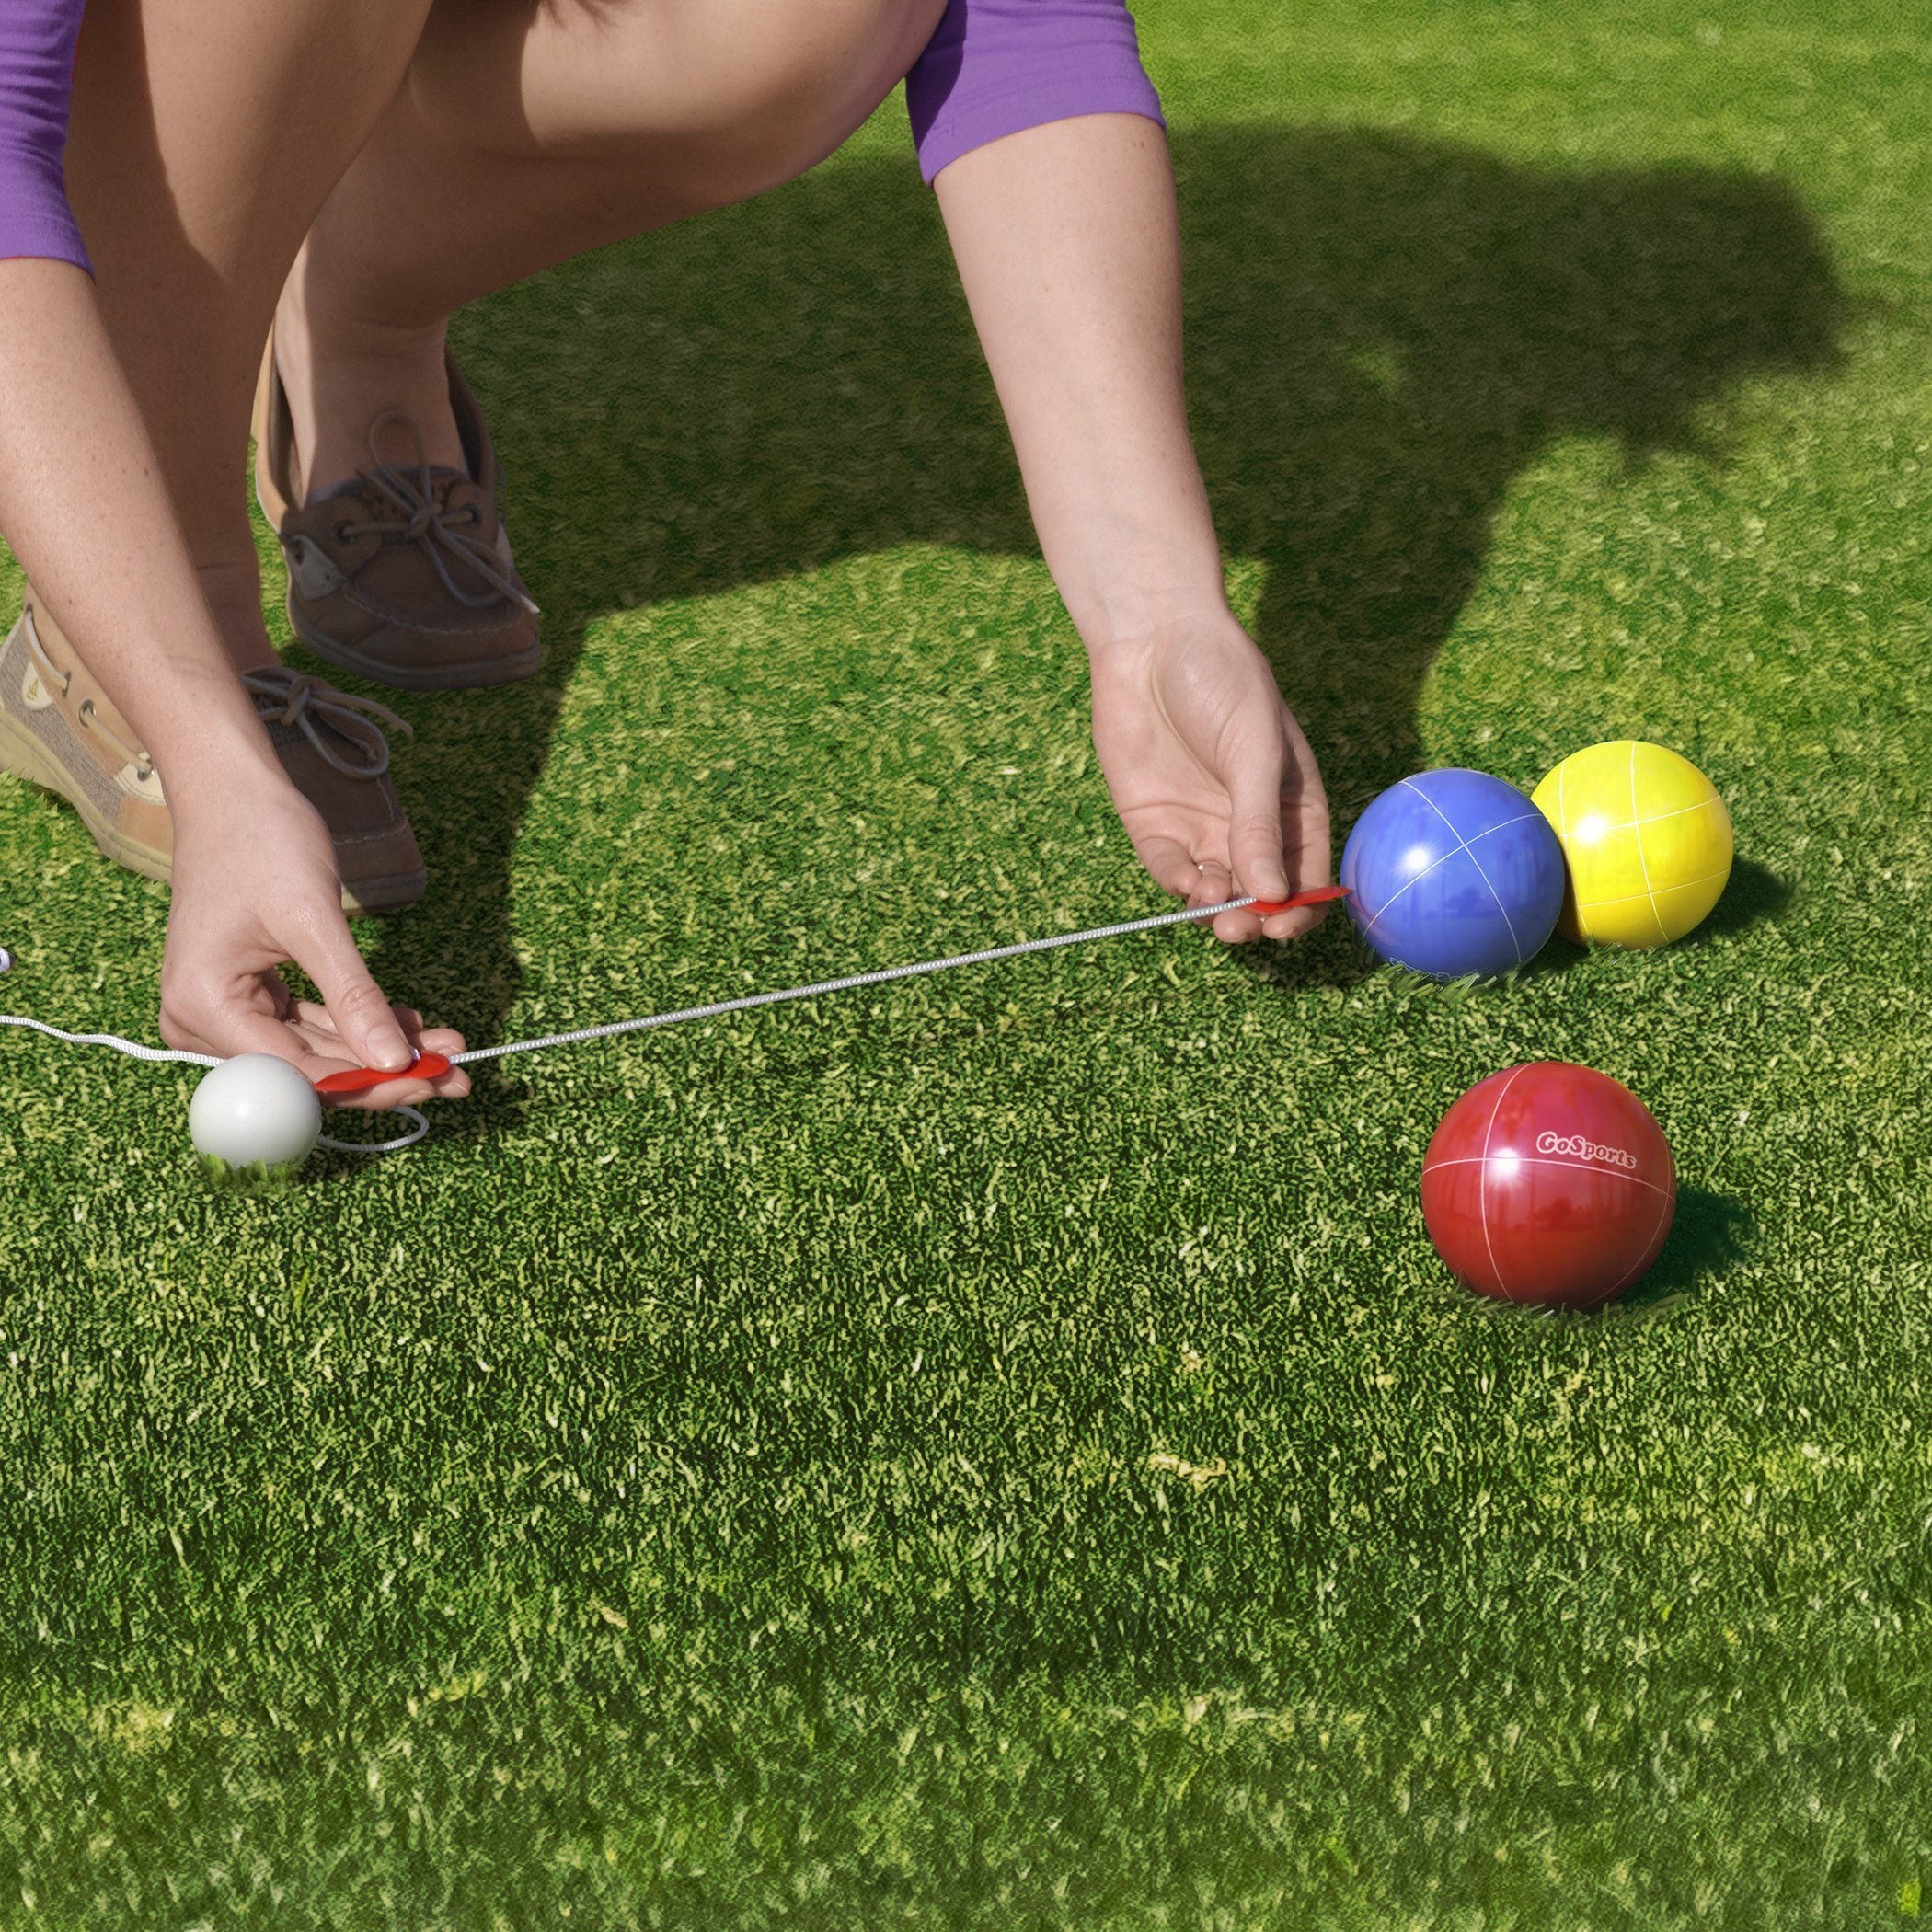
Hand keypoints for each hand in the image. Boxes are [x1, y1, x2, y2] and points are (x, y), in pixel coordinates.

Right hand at [159, 763, 468, 1111]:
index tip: (432, 1080)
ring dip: (380, 1050)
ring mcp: (225, 1012)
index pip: (295, 1075)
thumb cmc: (262, 842)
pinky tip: (412, 1022)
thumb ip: (353, 995)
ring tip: (450, 1045)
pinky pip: (312, 1027)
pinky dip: (359, 1024)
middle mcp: (202, 1022)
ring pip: (317, 1053)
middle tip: (459, 1074)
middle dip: (385, 1070)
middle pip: (307, 1072)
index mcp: (202, 1007)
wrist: (232, 794)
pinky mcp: (251, 999)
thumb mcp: (313, 920)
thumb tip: (394, 1062)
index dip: (367, 1085)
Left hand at [1088, 610, 1331, 944]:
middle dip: (1252, 918)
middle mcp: (1247, 824)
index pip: (1306, 873)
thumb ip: (1259, 823)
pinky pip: (1168, 869)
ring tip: (1213, 902)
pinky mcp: (1153, 823)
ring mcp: (1199, 826)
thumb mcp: (1253, 750)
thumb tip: (1275, 894)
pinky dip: (1177, 884)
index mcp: (1291, 805)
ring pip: (1214, 891)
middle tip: (1242, 928)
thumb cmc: (1223, 680)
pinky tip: (1184, 880)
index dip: (1300, 909)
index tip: (1284, 926)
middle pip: (1257, 893)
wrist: (1153, 638)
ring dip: (1215, 909)